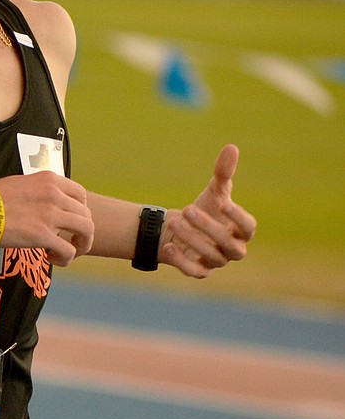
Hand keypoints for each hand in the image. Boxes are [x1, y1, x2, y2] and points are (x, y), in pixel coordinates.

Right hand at [0, 171, 94, 266]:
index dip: (79, 211)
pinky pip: (69, 250)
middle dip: (81, 231)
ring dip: (81, 244)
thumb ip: (37, 191)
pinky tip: (52, 258)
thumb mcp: (19, 183)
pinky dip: (66, 258)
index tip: (69, 222)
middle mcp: (54, 194)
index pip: (81, 194)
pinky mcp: (43, 235)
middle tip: (69, 242)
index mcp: (49, 180)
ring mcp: (50, 214)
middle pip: (86, 214)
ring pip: (86, 230)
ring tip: (65, 253)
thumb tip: (40, 204)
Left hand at [159, 144, 255, 278]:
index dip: (238, 218)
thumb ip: (223, 172)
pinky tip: (169, 247)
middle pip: (227, 243)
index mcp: (242, 230)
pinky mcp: (200, 271)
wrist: (183, 229)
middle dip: (207, 227)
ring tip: (173, 221)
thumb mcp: (214, 190)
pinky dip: (182, 262)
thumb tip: (231, 147)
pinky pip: (195, 271)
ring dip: (191, 239)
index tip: (222, 203)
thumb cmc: (206, 208)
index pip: (248, 227)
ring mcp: (217, 261)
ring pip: (210, 256)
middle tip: (187, 209)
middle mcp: (233, 248)